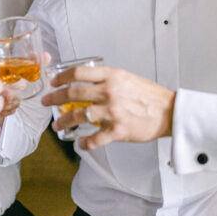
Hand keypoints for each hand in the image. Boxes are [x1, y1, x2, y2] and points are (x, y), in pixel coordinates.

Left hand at [41, 66, 174, 150]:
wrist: (169, 112)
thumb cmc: (150, 96)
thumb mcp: (127, 78)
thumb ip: (107, 79)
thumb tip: (86, 83)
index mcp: (112, 76)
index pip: (79, 72)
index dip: (61, 77)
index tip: (53, 82)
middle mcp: (110, 91)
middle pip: (73, 92)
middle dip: (55, 98)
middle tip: (47, 102)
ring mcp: (113, 111)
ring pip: (78, 115)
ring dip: (64, 121)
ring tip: (58, 125)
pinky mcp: (118, 130)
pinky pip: (94, 138)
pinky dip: (85, 143)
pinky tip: (80, 143)